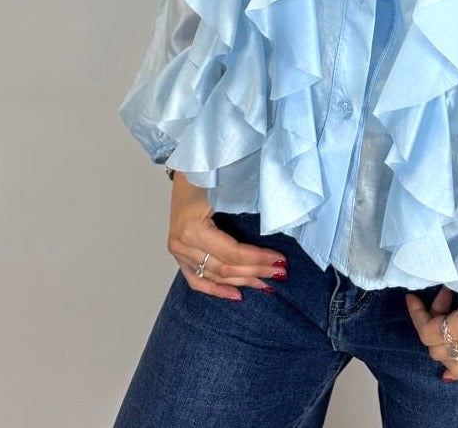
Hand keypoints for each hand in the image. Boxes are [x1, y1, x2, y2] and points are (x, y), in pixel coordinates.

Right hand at [167, 172, 288, 299]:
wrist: (189, 161)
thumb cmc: (210, 170)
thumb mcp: (227, 187)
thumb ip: (246, 209)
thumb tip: (276, 227)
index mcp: (192, 228)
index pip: (232, 253)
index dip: (258, 259)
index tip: (280, 260)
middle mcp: (181, 243)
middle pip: (224, 267)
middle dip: (255, 271)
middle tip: (280, 273)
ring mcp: (177, 251)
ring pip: (214, 275)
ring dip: (243, 281)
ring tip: (266, 284)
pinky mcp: (178, 254)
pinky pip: (196, 280)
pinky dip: (216, 289)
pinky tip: (236, 295)